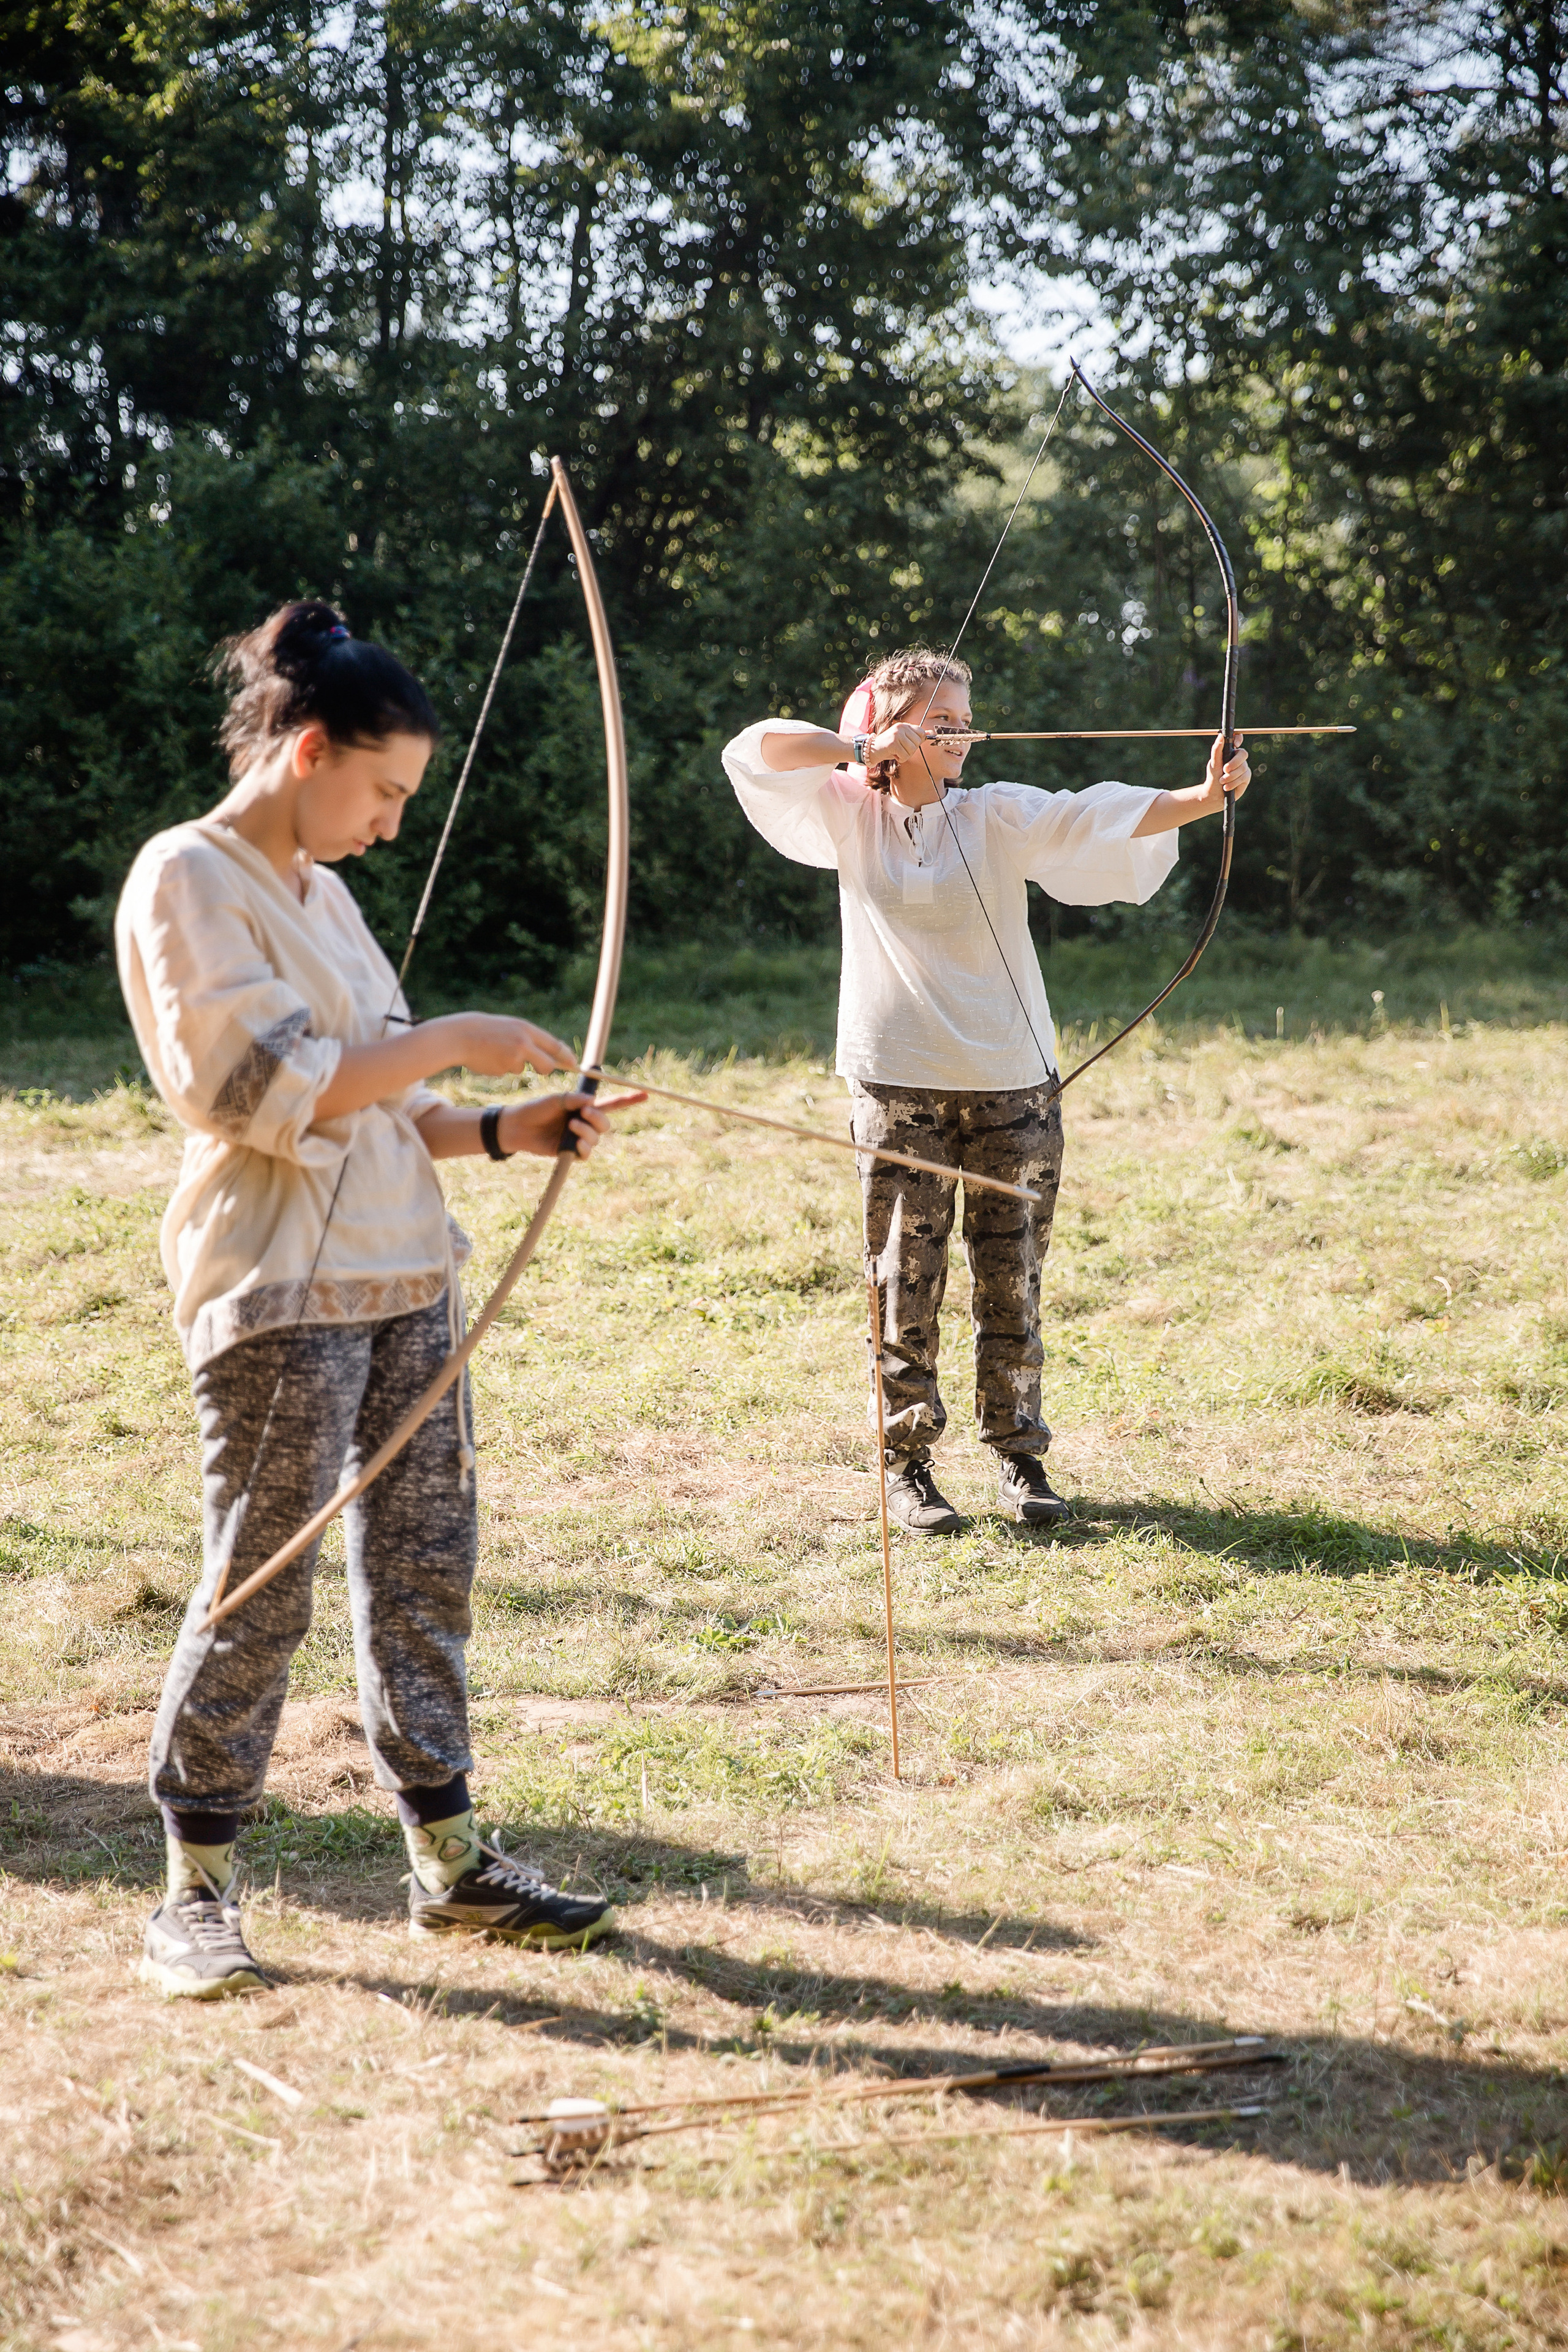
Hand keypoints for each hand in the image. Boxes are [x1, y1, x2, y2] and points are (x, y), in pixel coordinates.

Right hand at [447, 1014, 579, 1078]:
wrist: (460, 1035)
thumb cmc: (485, 1031)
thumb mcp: (509, 1027)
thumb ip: (527, 1038)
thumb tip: (549, 1052)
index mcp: (526, 1028)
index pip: (554, 1044)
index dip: (566, 1056)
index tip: (574, 1063)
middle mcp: (524, 1042)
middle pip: (547, 1064)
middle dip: (546, 1069)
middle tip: (540, 1068)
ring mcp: (514, 1056)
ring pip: (523, 1068)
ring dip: (515, 1065)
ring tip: (497, 1053)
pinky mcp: (503, 1068)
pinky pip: (508, 1072)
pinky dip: (501, 1068)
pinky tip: (489, 1058)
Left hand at [496, 1087, 645, 1159]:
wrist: (517, 1127)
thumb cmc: (536, 1110)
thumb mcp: (556, 1100)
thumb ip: (574, 1100)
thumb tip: (593, 1102)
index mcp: (583, 1107)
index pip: (610, 1104)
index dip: (628, 1100)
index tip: (645, 1095)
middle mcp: (584, 1123)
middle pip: (605, 1123)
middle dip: (598, 1118)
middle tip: (583, 1112)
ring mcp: (578, 1138)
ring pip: (596, 1138)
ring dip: (587, 1131)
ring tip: (571, 1125)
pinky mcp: (570, 1152)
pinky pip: (586, 1153)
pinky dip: (583, 1147)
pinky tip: (574, 1142)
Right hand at [863, 721, 927, 768]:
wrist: (871, 750)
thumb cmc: (888, 747)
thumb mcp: (903, 740)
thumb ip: (916, 736)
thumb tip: (931, 733)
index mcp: (904, 725)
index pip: (921, 732)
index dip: (917, 742)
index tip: (908, 745)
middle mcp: (901, 727)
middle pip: (917, 742)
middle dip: (911, 750)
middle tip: (900, 750)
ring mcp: (897, 735)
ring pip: (912, 750)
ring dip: (905, 755)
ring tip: (896, 752)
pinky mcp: (893, 743)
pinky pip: (905, 755)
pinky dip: (900, 759)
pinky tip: (893, 754)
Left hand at [1203, 732, 1250, 807]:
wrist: (1215, 794)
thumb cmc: (1213, 777)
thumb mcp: (1213, 763)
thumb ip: (1217, 750)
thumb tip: (1220, 736)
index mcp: (1231, 751)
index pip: (1238, 739)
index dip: (1238, 739)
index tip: (1235, 744)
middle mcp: (1239, 758)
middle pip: (1243, 754)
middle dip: (1234, 762)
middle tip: (1224, 770)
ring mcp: (1244, 767)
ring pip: (1242, 767)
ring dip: (1231, 776)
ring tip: (1222, 781)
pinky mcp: (1246, 777)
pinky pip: (1243, 777)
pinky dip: (1233, 782)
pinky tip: (1226, 787)